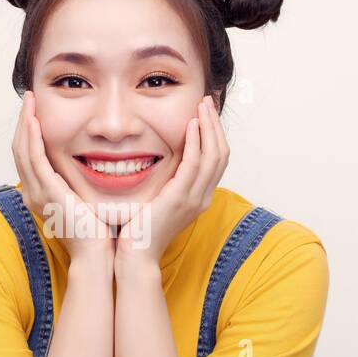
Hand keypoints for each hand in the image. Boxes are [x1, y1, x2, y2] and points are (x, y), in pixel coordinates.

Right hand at [12, 90, 115, 268]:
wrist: (97, 256)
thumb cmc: (98, 234)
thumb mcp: (85, 203)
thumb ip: (82, 186)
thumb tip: (96, 169)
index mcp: (40, 196)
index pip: (29, 158)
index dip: (30, 133)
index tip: (37, 112)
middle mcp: (33, 194)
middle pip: (20, 150)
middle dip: (23, 122)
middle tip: (29, 98)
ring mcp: (37, 193)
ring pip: (22, 150)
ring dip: (25, 122)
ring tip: (29, 100)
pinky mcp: (47, 192)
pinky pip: (34, 158)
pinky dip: (33, 137)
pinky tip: (35, 120)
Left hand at [115, 94, 228, 272]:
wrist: (135, 255)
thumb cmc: (140, 229)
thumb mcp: (159, 200)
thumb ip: (166, 182)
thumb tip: (162, 160)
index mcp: (200, 198)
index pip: (217, 160)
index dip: (215, 134)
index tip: (206, 113)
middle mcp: (203, 198)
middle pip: (221, 154)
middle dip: (215, 125)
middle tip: (207, 102)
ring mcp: (194, 199)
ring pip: (213, 156)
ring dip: (209, 127)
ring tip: (202, 106)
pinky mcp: (180, 199)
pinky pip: (194, 165)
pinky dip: (196, 142)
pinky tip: (191, 126)